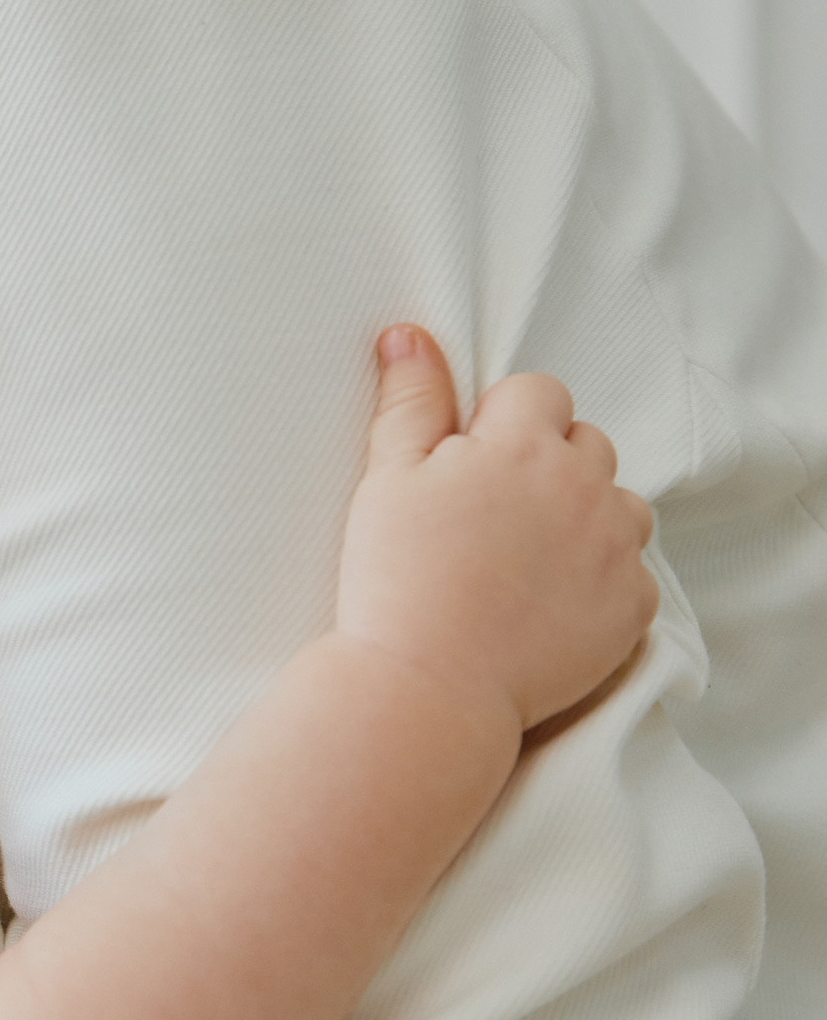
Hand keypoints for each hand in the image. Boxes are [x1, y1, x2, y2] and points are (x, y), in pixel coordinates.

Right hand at [337, 325, 657, 731]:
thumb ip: (410, 401)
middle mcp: (585, 487)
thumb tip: (410, 335)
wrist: (427, 684)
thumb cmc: (395, 579)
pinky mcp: (632, 606)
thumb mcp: (387, 478)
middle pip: (586, 444)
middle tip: (491, 518)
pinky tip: (546, 605)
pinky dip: (599, 582)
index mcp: (523, 445)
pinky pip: (631, 574)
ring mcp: (616, 548)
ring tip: (525, 561)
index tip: (468, 467)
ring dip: (584, 519)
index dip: (501, 423)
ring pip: (619, 506)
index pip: (539, 393)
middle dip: (547, 466)